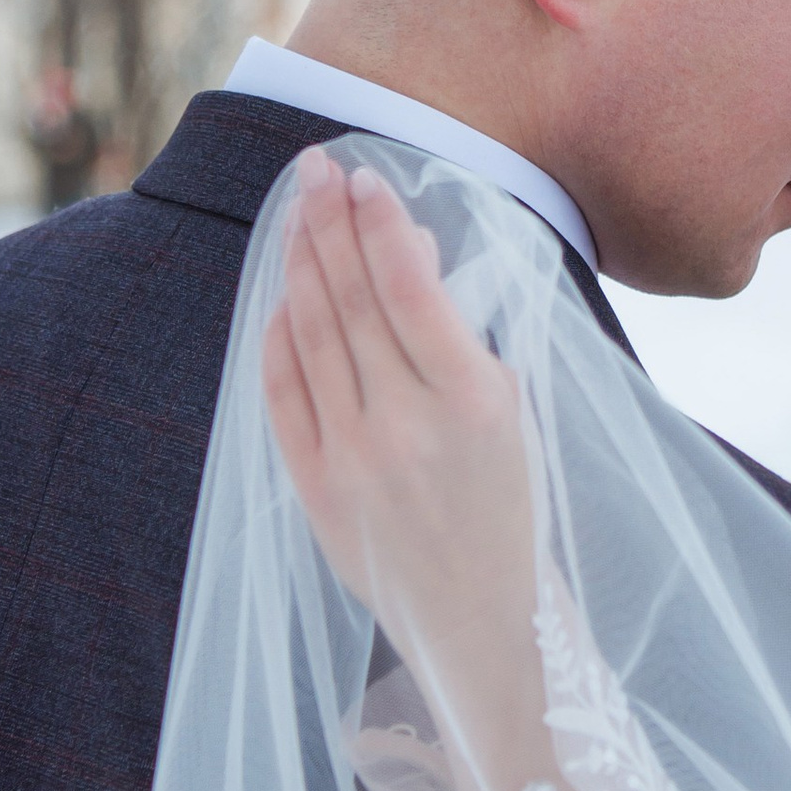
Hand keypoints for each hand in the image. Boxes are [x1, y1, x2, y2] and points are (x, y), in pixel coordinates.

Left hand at [263, 150, 536, 652]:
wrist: (485, 621)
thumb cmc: (511, 504)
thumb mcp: (511, 410)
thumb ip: (457, 332)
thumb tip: (406, 247)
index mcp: (476, 402)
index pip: (412, 290)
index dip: (381, 225)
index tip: (364, 176)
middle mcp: (409, 427)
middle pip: (353, 302)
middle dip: (330, 224)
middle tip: (314, 169)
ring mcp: (356, 461)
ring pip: (314, 337)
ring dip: (303, 265)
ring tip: (298, 213)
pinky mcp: (317, 492)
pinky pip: (284, 396)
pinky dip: (279, 338)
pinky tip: (282, 294)